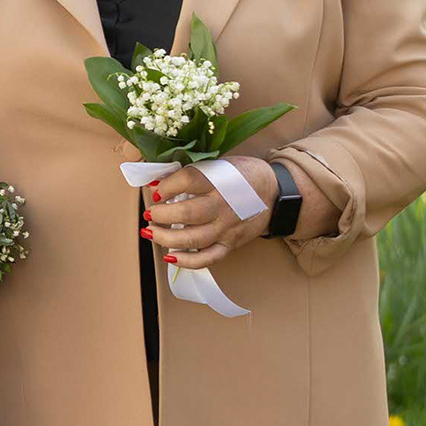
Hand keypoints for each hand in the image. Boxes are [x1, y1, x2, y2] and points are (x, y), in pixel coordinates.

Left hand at [143, 158, 334, 271]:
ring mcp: (227, 228)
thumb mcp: (222, 164)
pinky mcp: (230, 244)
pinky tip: (170, 256)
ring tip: (150, 232)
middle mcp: (223, 206)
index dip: (167, 186)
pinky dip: (187, 261)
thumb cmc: (243, 175)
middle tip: (150, 213)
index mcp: (220, 181)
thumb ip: (195, 171)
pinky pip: (207, 258)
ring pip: (193, 239)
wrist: (275, 193)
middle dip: (161, 214)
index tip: (155, 189)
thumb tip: (160, 179)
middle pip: (187, 213)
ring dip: (166, 238)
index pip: (188, 181)